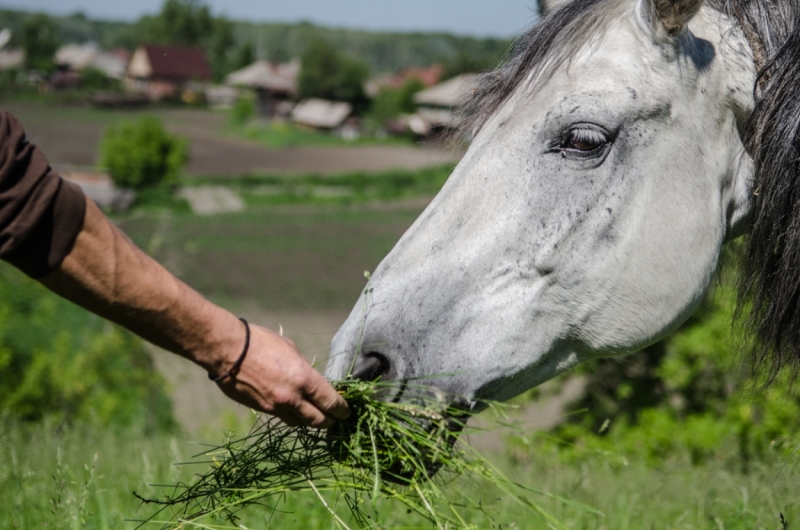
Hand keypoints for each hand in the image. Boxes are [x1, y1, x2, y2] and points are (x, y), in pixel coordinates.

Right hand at [213, 324, 349, 427]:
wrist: (227, 350)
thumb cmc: (261, 342)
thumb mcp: (291, 349)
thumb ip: (303, 368)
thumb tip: (311, 379)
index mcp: (304, 378)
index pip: (331, 402)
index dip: (342, 409)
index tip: (347, 411)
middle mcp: (292, 397)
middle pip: (319, 420)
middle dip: (330, 421)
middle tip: (335, 419)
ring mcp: (276, 406)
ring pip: (300, 423)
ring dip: (310, 421)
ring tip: (316, 416)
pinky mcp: (261, 410)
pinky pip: (282, 418)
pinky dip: (291, 416)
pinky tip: (293, 410)